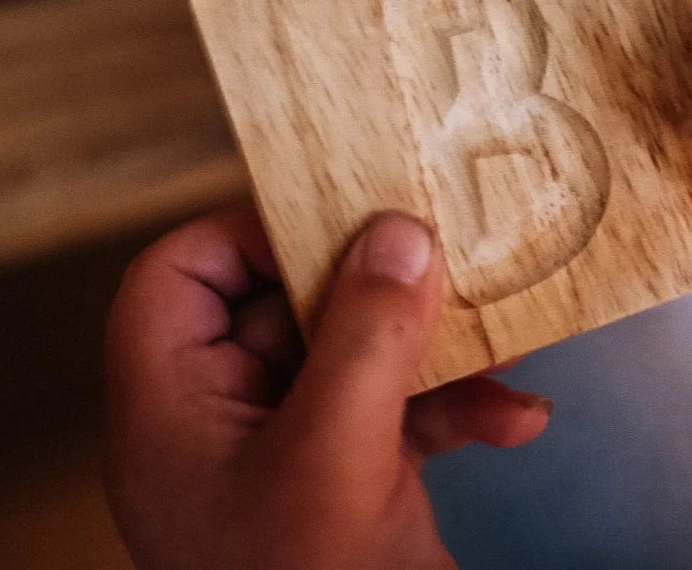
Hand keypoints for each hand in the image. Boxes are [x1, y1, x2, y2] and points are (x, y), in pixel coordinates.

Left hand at [105, 206, 550, 569]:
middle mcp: (225, 418)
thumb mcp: (333, 460)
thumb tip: (396, 234)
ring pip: (353, 352)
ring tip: (498, 332)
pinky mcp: (350, 473)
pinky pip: (397, 410)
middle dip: (370, 284)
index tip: (330, 218)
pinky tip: (516, 416)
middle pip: (286, 303)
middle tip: (435, 252)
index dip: (248, 233)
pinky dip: (455, 405)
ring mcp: (291, 445)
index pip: (181, 277)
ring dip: (429, 344)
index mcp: (175, 407)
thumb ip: (363, 339)